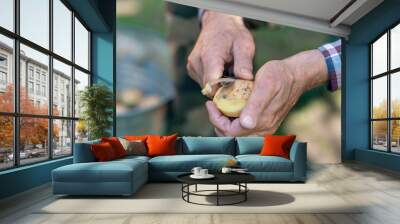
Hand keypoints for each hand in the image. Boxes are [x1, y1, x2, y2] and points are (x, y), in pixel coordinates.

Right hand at [187, 11, 254, 94]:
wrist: (218, 23)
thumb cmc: (233, 34)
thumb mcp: (244, 44)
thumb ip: (244, 63)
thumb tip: (246, 79)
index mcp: (210, 55)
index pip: (213, 84)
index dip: (226, 92)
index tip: (238, 92)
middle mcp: (197, 62)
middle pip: (210, 88)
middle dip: (224, 90)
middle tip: (237, 83)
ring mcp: (192, 66)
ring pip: (207, 87)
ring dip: (219, 86)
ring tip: (229, 74)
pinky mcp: (191, 69)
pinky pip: (203, 83)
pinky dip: (214, 82)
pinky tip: (222, 72)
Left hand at [206, 49, 328, 135]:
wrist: (296, 76)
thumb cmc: (280, 76)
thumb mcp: (266, 84)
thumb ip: (256, 105)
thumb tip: (246, 124)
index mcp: (262, 122)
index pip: (230, 132)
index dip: (216, 119)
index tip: (212, 103)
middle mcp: (264, 130)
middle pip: (232, 137)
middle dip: (218, 122)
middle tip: (213, 105)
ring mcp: (265, 129)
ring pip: (237, 135)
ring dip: (225, 123)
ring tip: (220, 106)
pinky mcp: (265, 124)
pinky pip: (244, 130)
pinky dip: (233, 121)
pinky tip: (231, 108)